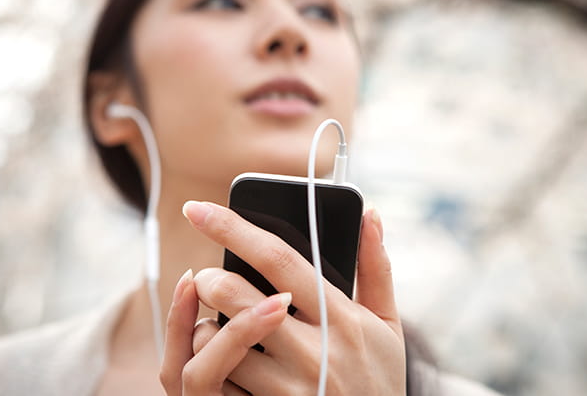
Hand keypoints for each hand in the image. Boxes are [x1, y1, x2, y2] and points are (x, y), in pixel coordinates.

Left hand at [170, 201, 405, 394]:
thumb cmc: (379, 380)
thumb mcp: (388, 326)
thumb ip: (375, 268)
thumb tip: (369, 214)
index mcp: (341, 317)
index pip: (277, 258)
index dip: (233, 228)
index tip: (199, 209)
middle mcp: (313, 350)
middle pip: (235, 294)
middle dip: (209, 278)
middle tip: (208, 278)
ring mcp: (289, 386)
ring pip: (217, 340)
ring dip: (205, 324)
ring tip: (217, 324)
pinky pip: (220, 379)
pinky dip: (211, 361)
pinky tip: (223, 360)